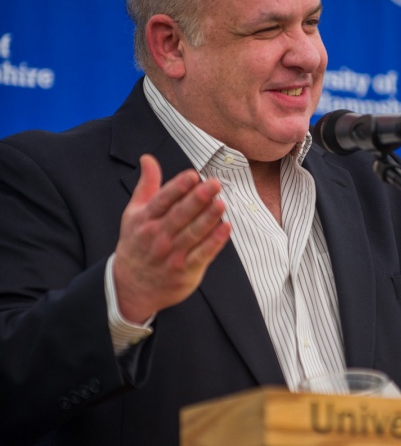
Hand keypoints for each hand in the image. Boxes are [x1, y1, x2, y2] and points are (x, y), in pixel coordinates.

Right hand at [113, 154, 230, 322]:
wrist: (130, 287)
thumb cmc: (136, 244)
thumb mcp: (134, 214)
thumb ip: (146, 186)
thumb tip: (148, 158)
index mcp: (145, 220)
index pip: (162, 201)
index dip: (178, 187)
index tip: (192, 175)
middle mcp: (158, 237)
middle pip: (180, 215)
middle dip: (198, 198)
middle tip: (214, 184)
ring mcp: (172, 255)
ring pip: (193, 234)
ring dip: (208, 218)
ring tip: (221, 202)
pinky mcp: (185, 270)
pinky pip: (202, 254)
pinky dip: (215, 242)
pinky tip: (226, 227)